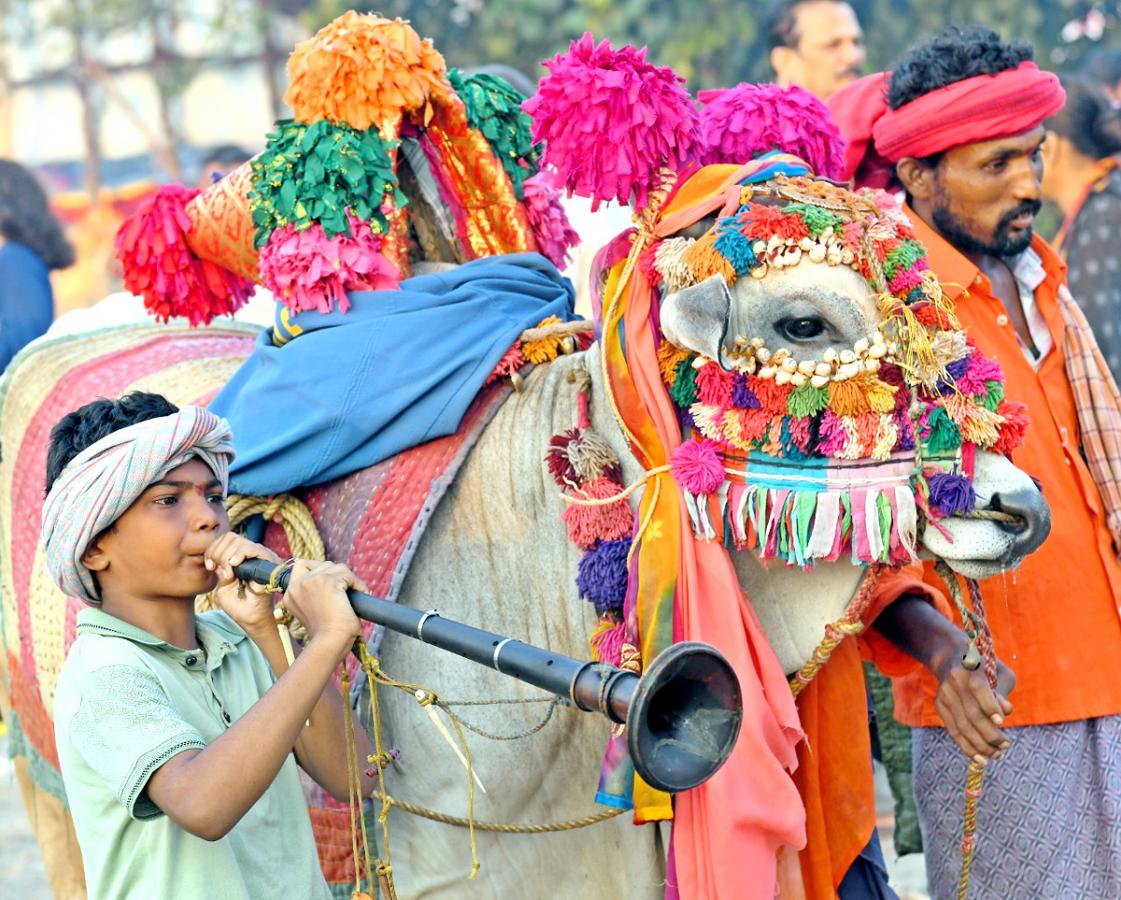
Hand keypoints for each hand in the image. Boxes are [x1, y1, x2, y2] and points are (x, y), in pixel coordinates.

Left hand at [204, 533, 281, 632]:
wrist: (251, 618)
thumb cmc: (237, 604)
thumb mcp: (222, 584)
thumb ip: (219, 568)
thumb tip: (216, 556)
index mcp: (240, 557)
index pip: (224, 539)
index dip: (213, 549)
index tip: (209, 566)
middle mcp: (252, 553)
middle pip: (230, 537)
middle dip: (218, 553)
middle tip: (217, 570)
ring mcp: (262, 556)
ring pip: (239, 542)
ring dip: (227, 556)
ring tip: (229, 573)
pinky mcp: (270, 561)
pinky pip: (253, 549)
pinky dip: (240, 554)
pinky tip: (234, 565)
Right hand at [282, 560, 364, 657]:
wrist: (330, 642)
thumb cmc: (326, 634)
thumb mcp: (312, 611)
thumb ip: (314, 593)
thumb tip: (333, 577)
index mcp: (290, 593)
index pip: (301, 565)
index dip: (318, 568)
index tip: (332, 580)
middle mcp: (298, 585)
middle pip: (323, 564)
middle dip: (338, 575)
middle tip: (347, 591)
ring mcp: (312, 581)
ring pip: (338, 568)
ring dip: (349, 579)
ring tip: (355, 593)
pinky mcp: (328, 581)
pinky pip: (349, 575)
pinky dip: (358, 584)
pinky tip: (361, 594)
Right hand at [933, 642, 1015, 763]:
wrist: (952, 658)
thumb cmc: (985, 668)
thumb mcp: (999, 673)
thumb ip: (1003, 692)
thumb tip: (1006, 711)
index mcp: (970, 670)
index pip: (978, 689)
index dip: (989, 706)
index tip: (1001, 722)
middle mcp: (954, 683)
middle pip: (971, 713)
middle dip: (990, 734)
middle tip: (1005, 745)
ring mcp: (944, 695)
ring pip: (962, 726)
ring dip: (981, 745)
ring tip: (997, 754)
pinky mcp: (939, 706)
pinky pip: (953, 731)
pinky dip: (967, 747)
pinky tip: (981, 758)